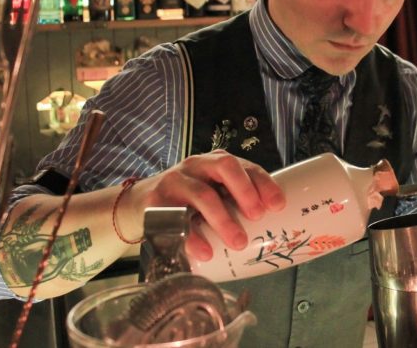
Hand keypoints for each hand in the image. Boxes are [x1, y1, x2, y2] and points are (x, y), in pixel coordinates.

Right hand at [127, 150, 285, 260]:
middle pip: (224, 167)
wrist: (139, 204)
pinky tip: (205, 252)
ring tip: (238, 242)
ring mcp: (175, 181)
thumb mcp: (213, 194)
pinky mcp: (155, 202)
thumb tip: (274, 228)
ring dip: (223, 219)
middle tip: (257, 216)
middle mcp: (197, 166)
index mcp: (216, 163)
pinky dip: (192, 238)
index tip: (278, 205)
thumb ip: (235, 203)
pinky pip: (176, 219)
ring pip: (202, 194)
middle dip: (244, 191)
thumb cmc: (187, 201)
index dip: (263, 183)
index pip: (245, 166)